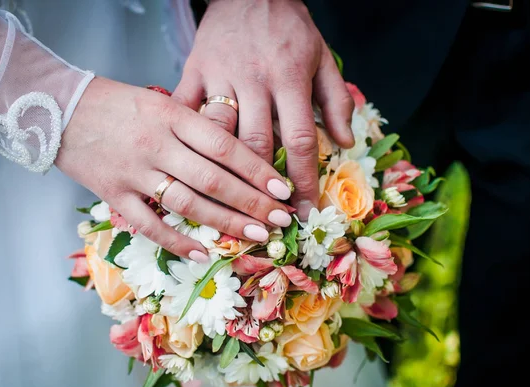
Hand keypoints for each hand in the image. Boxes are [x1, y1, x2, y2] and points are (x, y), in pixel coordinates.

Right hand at [56, 77, 292, 260]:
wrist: (57, 107)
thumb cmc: (118, 104)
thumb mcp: (161, 102)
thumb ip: (195, 127)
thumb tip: (239, 157)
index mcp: (172, 115)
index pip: (224, 146)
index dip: (257, 170)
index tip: (283, 188)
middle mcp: (157, 144)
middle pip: (213, 179)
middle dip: (252, 202)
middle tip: (282, 220)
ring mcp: (133, 171)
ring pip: (187, 203)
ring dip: (225, 223)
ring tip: (256, 236)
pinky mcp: (112, 193)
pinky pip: (148, 223)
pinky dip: (176, 241)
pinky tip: (203, 253)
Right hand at [173, 0, 354, 219]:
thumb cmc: (289, 26)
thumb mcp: (323, 56)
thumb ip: (336, 99)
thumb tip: (345, 143)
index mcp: (289, 79)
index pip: (299, 140)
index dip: (302, 180)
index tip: (302, 209)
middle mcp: (254, 81)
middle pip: (256, 145)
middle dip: (262, 188)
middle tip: (266, 217)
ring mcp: (220, 76)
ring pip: (217, 134)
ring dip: (222, 172)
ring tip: (227, 204)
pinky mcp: (193, 71)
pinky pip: (185, 110)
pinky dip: (184, 140)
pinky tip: (184, 166)